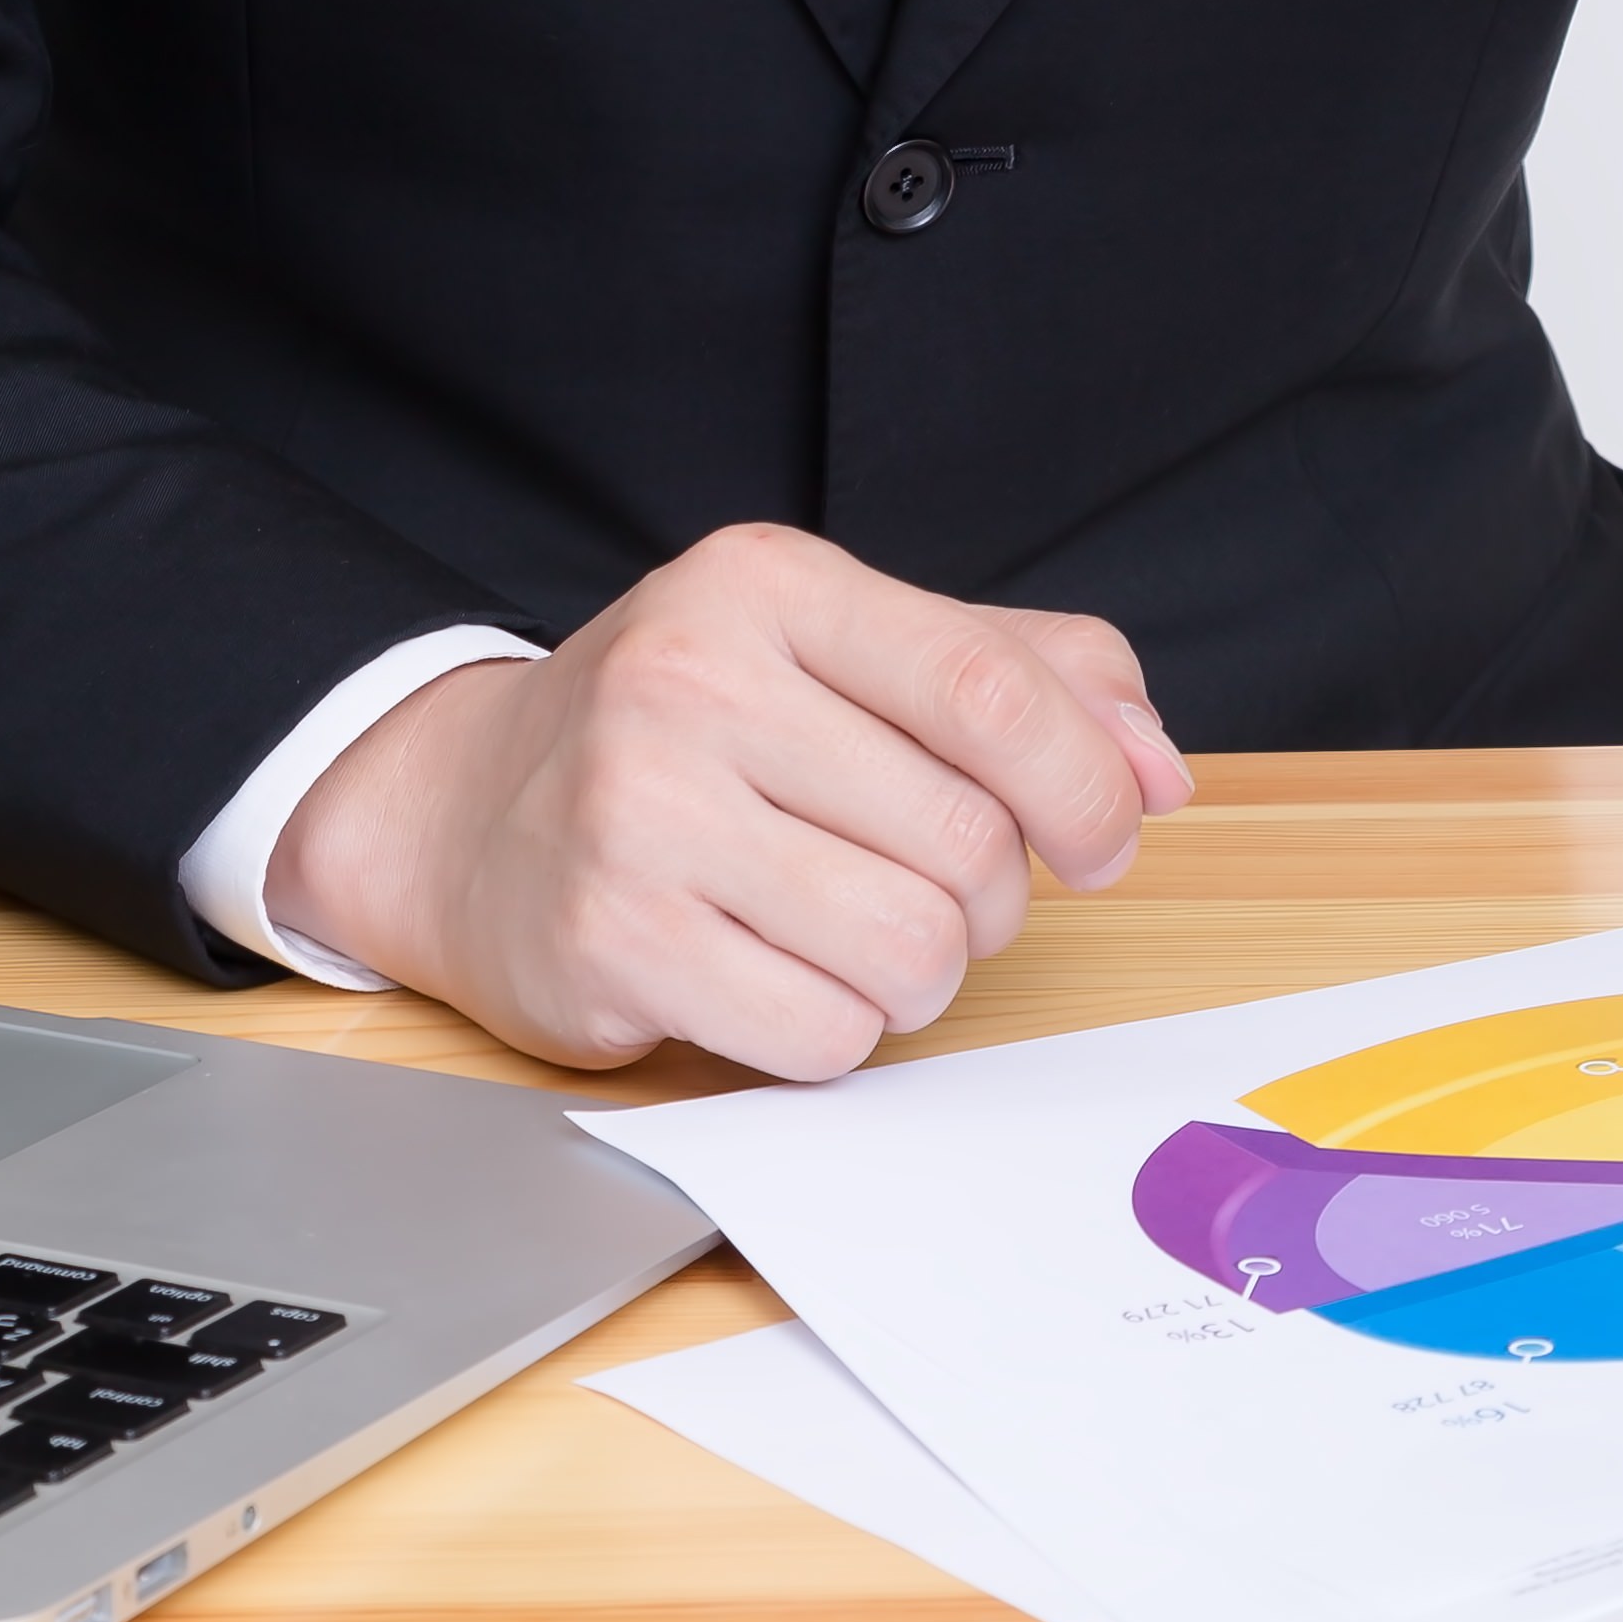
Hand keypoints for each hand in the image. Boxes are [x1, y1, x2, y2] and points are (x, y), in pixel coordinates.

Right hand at [265, 521, 1192, 1076]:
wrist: (461, 812)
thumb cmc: (689, 732)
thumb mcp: (843, 651)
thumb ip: (1021, 679)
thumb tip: (1161, 767)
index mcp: (770, 585)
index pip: (991, 691)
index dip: (1086, 785)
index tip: (1112, 838)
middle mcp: (695, 681)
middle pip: (967, 844)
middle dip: (988, 901)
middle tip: (932, 891)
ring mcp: (641, 813)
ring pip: (909, 952)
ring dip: (918, 976)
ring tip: (853, 936)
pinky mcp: (612, 941)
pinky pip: (822, 1036)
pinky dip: (835, 1033)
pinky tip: (777, 979)